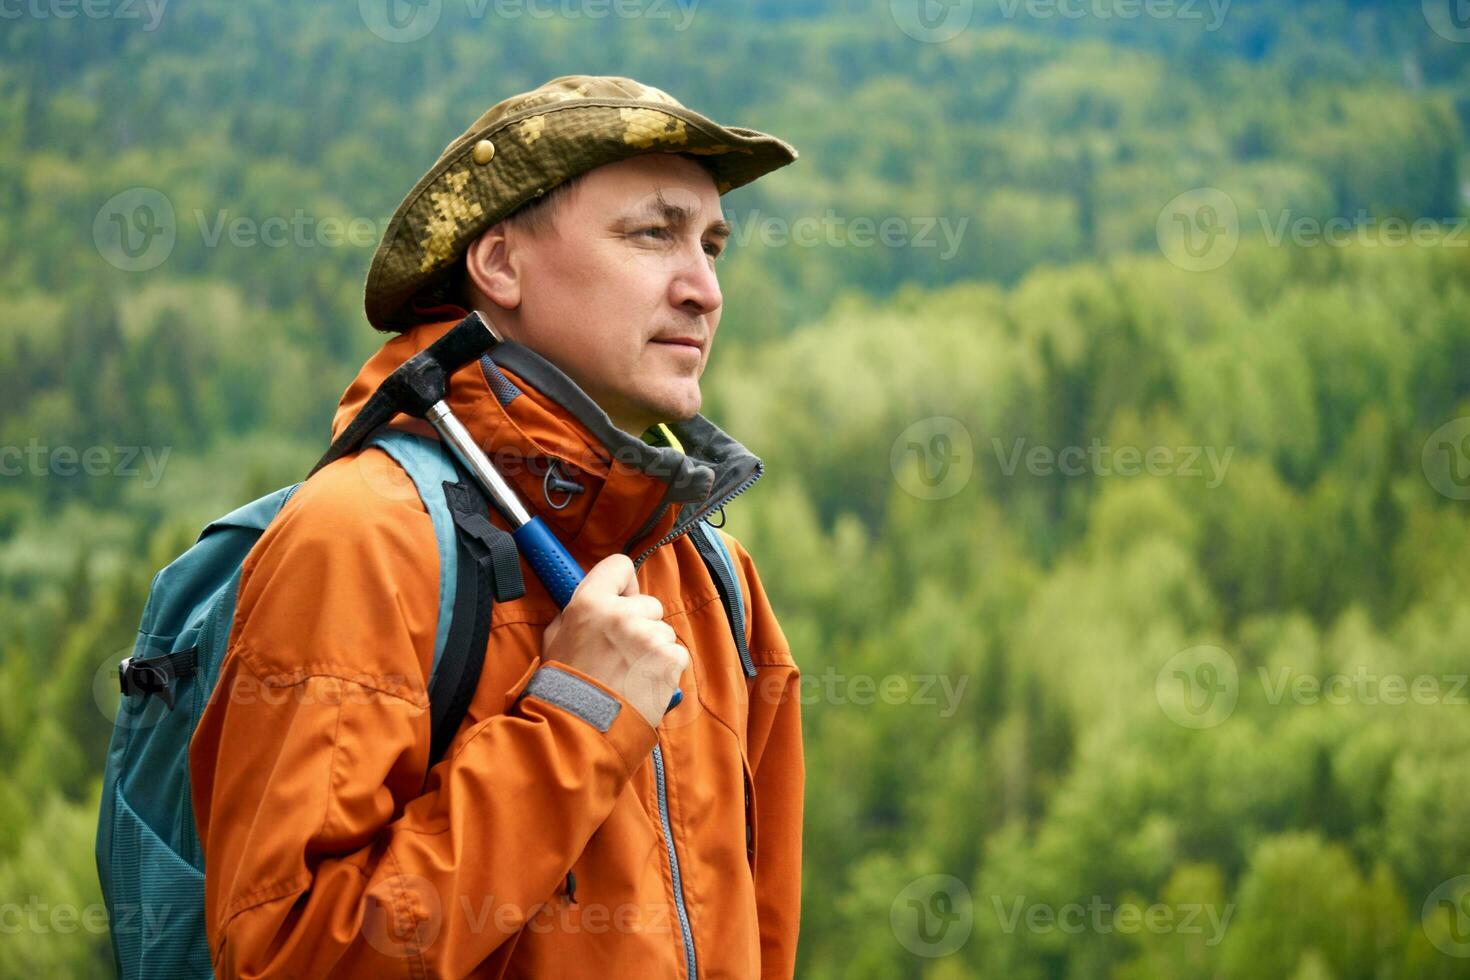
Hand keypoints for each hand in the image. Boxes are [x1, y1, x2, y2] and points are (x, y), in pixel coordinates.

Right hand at [540, 554, 688, 728]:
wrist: (582, 728)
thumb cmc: (565, 686)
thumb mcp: (556, 638)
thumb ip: (576, 612)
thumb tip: (593, 599)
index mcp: (590, 602)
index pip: (619, 565)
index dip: (622, 583)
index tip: (622, 597)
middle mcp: (622, 614)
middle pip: (648, 603)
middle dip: (639, 621)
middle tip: (620, 650)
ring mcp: (649, 636)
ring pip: (663, 630)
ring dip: (652, 647)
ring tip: (630, 673)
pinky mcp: (670, 659)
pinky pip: (676, 652)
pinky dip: (665, 667)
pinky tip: (644, 682)